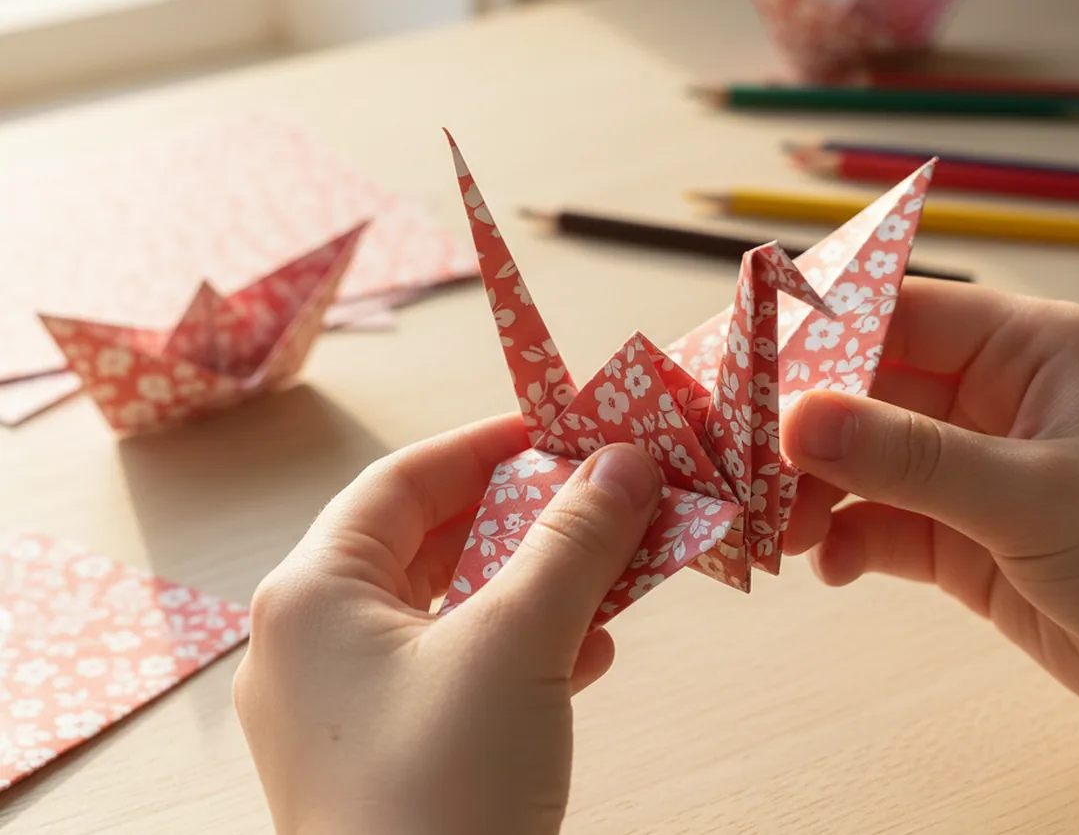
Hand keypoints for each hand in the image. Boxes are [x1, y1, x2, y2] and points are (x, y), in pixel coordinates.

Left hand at [233, 414, 661, 834]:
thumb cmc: (441, 792)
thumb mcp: (517, 646)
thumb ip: (573, 544)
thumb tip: (624, 463)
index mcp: (311, 596)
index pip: (402, 481)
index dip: (486, 446)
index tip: (560, 430)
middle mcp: (310, 643)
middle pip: (427, 543)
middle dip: (523, 518)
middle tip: (597, 495)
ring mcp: (340, 707)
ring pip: (447, 610)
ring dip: (533, 583)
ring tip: (611, 565)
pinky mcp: (380, 758)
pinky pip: (452, 671)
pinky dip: (519, 648)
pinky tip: (587, 650)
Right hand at [780, 279, 1078, 735]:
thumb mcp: (1035, 496)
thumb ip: (911, 458)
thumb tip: (797, 420)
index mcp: (1025, 350)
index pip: (899, 314)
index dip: (819, 335)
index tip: (747, 366)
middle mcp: (990, 400)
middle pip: (865, 391)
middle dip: (802, 429)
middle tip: (742, 460)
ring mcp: (971, 471)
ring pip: (862, 462)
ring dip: (812, 492)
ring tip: (777, 528)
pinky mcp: (959, 537)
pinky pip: (878, 524)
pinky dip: (843, 541)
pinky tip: (829, 565)